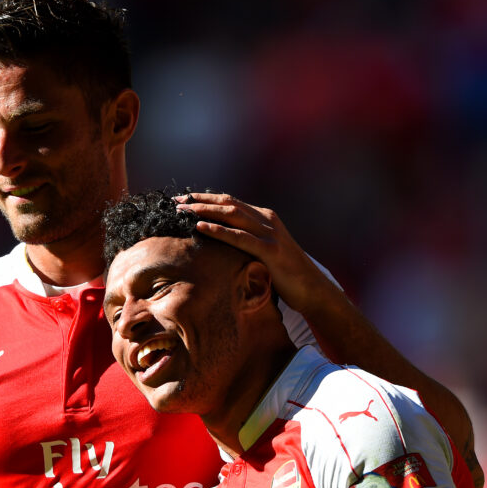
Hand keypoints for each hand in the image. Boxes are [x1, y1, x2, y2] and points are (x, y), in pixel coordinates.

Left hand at [175, 192, 328, 314]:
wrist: (312, 288)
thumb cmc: (286, 274)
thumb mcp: (265, 251)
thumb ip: (248, 241)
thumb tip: (222, 242)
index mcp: (265, 218)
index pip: (230, 202)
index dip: (205, 198)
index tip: (182, 200)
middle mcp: (267, 220)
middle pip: (228, 203)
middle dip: (199, 201)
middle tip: (175, 202)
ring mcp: (270, 233)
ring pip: (232, 215)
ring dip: (204, 211)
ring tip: (182, 211)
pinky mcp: (270, 250)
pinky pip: (240, 237)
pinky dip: (219, 230)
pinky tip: (201, 227)